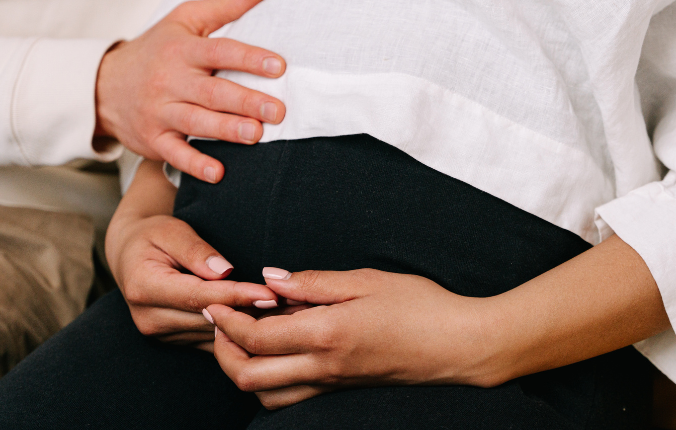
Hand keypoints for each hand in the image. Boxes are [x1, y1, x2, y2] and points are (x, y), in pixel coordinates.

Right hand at [95, 0, 286, 182]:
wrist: (103, 85)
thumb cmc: (156, 49)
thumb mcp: (184, 19)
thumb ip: (226, 6)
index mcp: (182, 50)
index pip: (220, 51)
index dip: (249, 58)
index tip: (279, 66)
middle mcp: (170, 80)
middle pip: (212, 91)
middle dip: (245, 101)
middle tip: (277, 111)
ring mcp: (160, 111)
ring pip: (196, 121)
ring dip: (226, 130)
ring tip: (255, 135)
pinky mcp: (153, 139)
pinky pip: (175, 153)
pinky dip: (195, 164)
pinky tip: (218, 172)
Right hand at [105, 160, 278, 348]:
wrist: (130, 255)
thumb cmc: (153, 235)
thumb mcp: (171, 230)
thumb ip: (196, 250)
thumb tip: (224, 270)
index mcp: (143, 287)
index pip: (199, 295)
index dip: (236, 295)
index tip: (269, 293)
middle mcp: (149, 318)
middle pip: (208, 319)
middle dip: (249, 313)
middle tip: (289, 307)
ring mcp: (160, 334)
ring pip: (212, 335)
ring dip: (247, 327)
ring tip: (284, 316)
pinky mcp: (173, 341)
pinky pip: (211, 341)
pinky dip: (238, 333)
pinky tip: (266, 323)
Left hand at [204, 268, 497, 409]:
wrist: (460, 346)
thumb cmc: (421, 306)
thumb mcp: (368, 280)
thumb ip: (315, 282)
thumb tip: (272, 279)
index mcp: (326, 334)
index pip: (256, 337)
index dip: (227, 321)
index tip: (215, 301)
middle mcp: (324, 367)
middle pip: (249, 377)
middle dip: (223, 352)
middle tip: (221, 322)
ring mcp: (333, 383)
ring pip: (266, 395)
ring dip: (244, 369)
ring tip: (245, 336)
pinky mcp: (343, 388)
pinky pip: (292, 396)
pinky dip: (270, 379)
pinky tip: (278, 351)